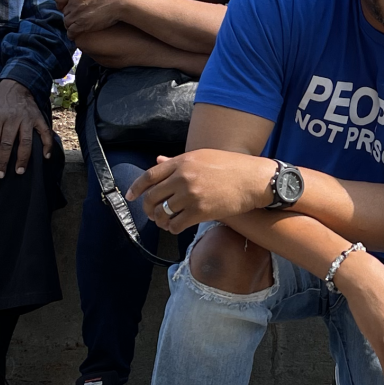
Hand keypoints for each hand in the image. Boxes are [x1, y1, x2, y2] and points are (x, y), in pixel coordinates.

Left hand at [0, 80, 54, 177]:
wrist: (15, 86)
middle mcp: (13, 119)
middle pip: (8, 144)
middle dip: (4, 161)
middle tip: (1, 175)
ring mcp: (27, 119)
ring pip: (26, 142)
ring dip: (23, 158)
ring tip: (20, 171)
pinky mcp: (39, 118)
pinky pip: (45, 133)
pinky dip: (47, 145)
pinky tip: (45, 157)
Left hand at [57, 0, 128, 36]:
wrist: (121, 2)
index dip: (61, 3)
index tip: (65, 6)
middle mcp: (73, 2)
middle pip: (64, 11)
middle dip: (68, 14)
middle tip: (75, 16)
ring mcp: (78, 14)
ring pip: (66, 22)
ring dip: (70, 24)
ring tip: (76, 25)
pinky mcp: (83, 25)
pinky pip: (71, 31)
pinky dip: (72, 33)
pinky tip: (76, 33)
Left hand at [127, 149, 274, 232]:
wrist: (253, 180)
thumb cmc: (231, 166)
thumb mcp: (203, 157)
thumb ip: (178, 161)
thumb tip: (158, 161)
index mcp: (182, 161)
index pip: (150, 176)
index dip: (136, 187)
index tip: (130, 196)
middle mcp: (183, 177)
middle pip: (152, 196)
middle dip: (148, 207)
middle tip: (151, 213)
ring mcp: (190, 194)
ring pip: (163, 212)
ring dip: (160, 220)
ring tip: (164, 221)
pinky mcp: (199, 211)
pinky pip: (176, 224)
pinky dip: (172, 228)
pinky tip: (175, 227)